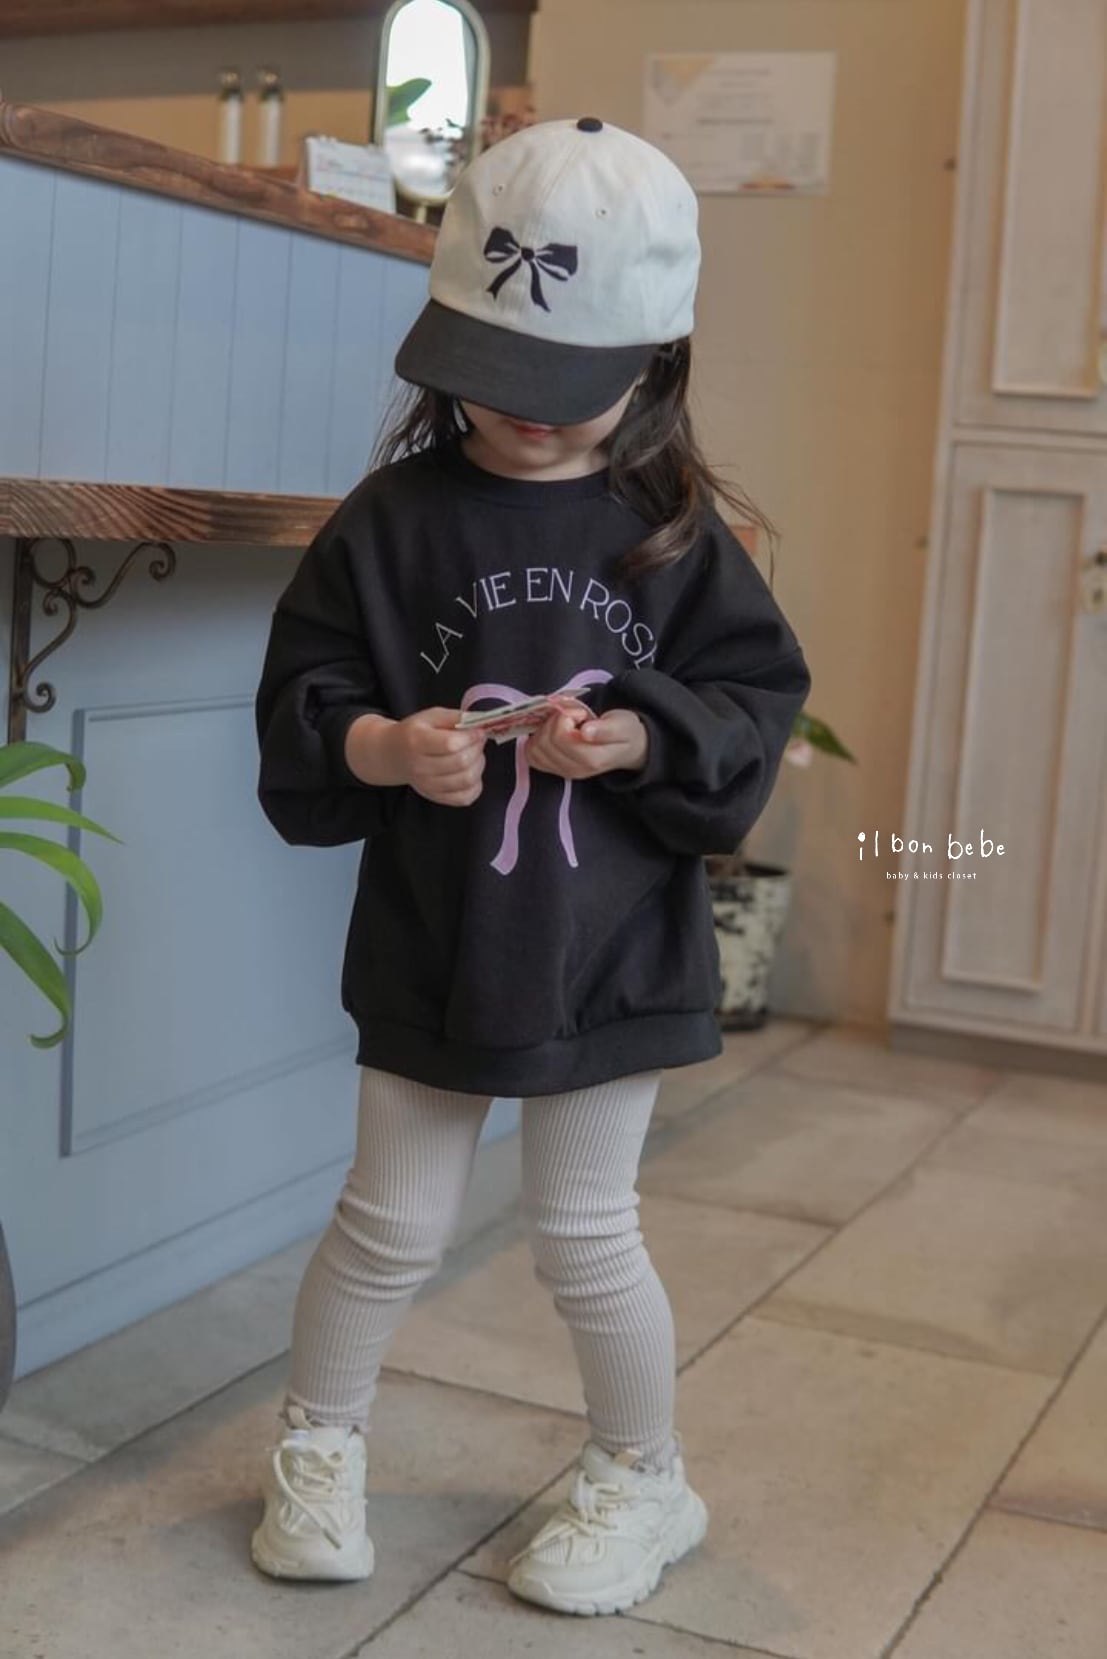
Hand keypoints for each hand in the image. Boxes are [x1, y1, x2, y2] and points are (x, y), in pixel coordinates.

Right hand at [349, 707, 486, 805]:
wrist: (395, 755)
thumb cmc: (416, 733)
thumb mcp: (432, 716)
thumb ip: (455, 717)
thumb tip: (479, 722)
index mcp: (417, 741)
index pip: (451, 744)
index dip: (471, 737)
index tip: (478, 731)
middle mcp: (420, 767)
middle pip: (461, 762)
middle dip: (477, 749)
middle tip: (478, 741)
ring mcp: (427, 786)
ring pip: (466, 780)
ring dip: (478, 765)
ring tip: (475, 755)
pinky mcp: (436, 798)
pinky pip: (465, 798)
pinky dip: (475, 786)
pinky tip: (471, 772)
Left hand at [525, 705, 648, 780]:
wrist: (627, 749)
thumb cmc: (625, 733)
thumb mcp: (622, 725)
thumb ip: (606, 730)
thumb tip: (585, 732)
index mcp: (592, 759)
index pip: (561, 738)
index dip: (565, 718)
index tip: (580, 712)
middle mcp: (574, 770)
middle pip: (545, 743)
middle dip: (554, 721)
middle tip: (572, 715)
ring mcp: (562, 771)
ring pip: (534, 749)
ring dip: (544, 729)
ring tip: (563, 723)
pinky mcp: (554, 768)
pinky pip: (532, 756)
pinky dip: (536, 739)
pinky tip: (552, 731)